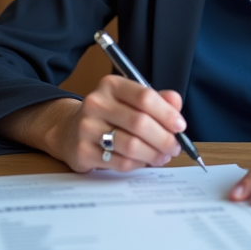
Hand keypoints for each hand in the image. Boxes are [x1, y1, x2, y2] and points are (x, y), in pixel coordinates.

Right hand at [44, 75, 185, 172]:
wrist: (70, 130)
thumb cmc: (109, 115)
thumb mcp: (130, 100)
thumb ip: (156, 100)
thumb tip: (176, 103)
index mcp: (111, 85)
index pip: (145, 97)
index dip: (167, 113)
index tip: (180, 126)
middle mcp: (96, 103)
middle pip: (140, 123)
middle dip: (164, 138)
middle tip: (175, 147)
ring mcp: (87, 127)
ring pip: (132, 145)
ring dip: (154, 154)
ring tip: (162, 156)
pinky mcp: (83, 151)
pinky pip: (120, 162)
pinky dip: (138, 164)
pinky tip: (143, 162)